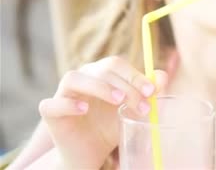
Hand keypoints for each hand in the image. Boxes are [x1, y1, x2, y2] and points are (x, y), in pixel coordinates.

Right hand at [39, 56, 166, 168]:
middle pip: (101, 70)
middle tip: (142, 106)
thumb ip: (148, 92)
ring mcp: (63, 94)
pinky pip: (51, 104)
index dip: (135, 75)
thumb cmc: (112, 126)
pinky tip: (84, 109)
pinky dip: (68, 104)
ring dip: (99, 87)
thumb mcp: (134, 110)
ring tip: (118, 101)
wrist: (92, 153)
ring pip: (74, 78)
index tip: (152, 92)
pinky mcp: (50, 113)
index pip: (117, 64)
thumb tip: (162, 76)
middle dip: (125, 86)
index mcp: (101, 73)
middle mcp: (82, 78)